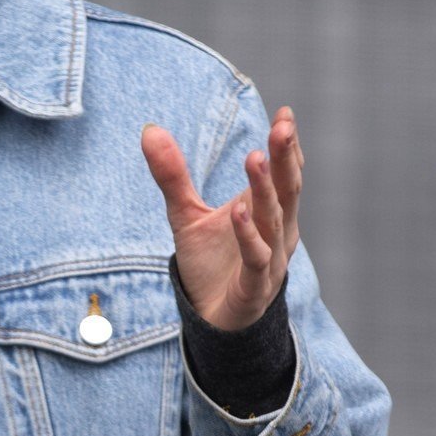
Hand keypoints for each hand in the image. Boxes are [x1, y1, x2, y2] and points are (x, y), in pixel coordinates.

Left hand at [140, 107, 303, 329]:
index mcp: (266, 212)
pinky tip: (238, 212)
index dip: (286, 147)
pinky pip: (256, 258)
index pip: (284, 174)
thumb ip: (172, 175)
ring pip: (272, 220)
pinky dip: (248, 235)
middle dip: (285, 159)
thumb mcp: (186, 214)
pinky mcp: (254, 286)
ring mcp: (270, 260)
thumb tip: (149, 130)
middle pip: (286, 190)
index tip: (285, 114)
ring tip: (255, 157)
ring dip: (265, 190)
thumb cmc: (209, 264)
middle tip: (283, 127)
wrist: (211, 320)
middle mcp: (276, 232)